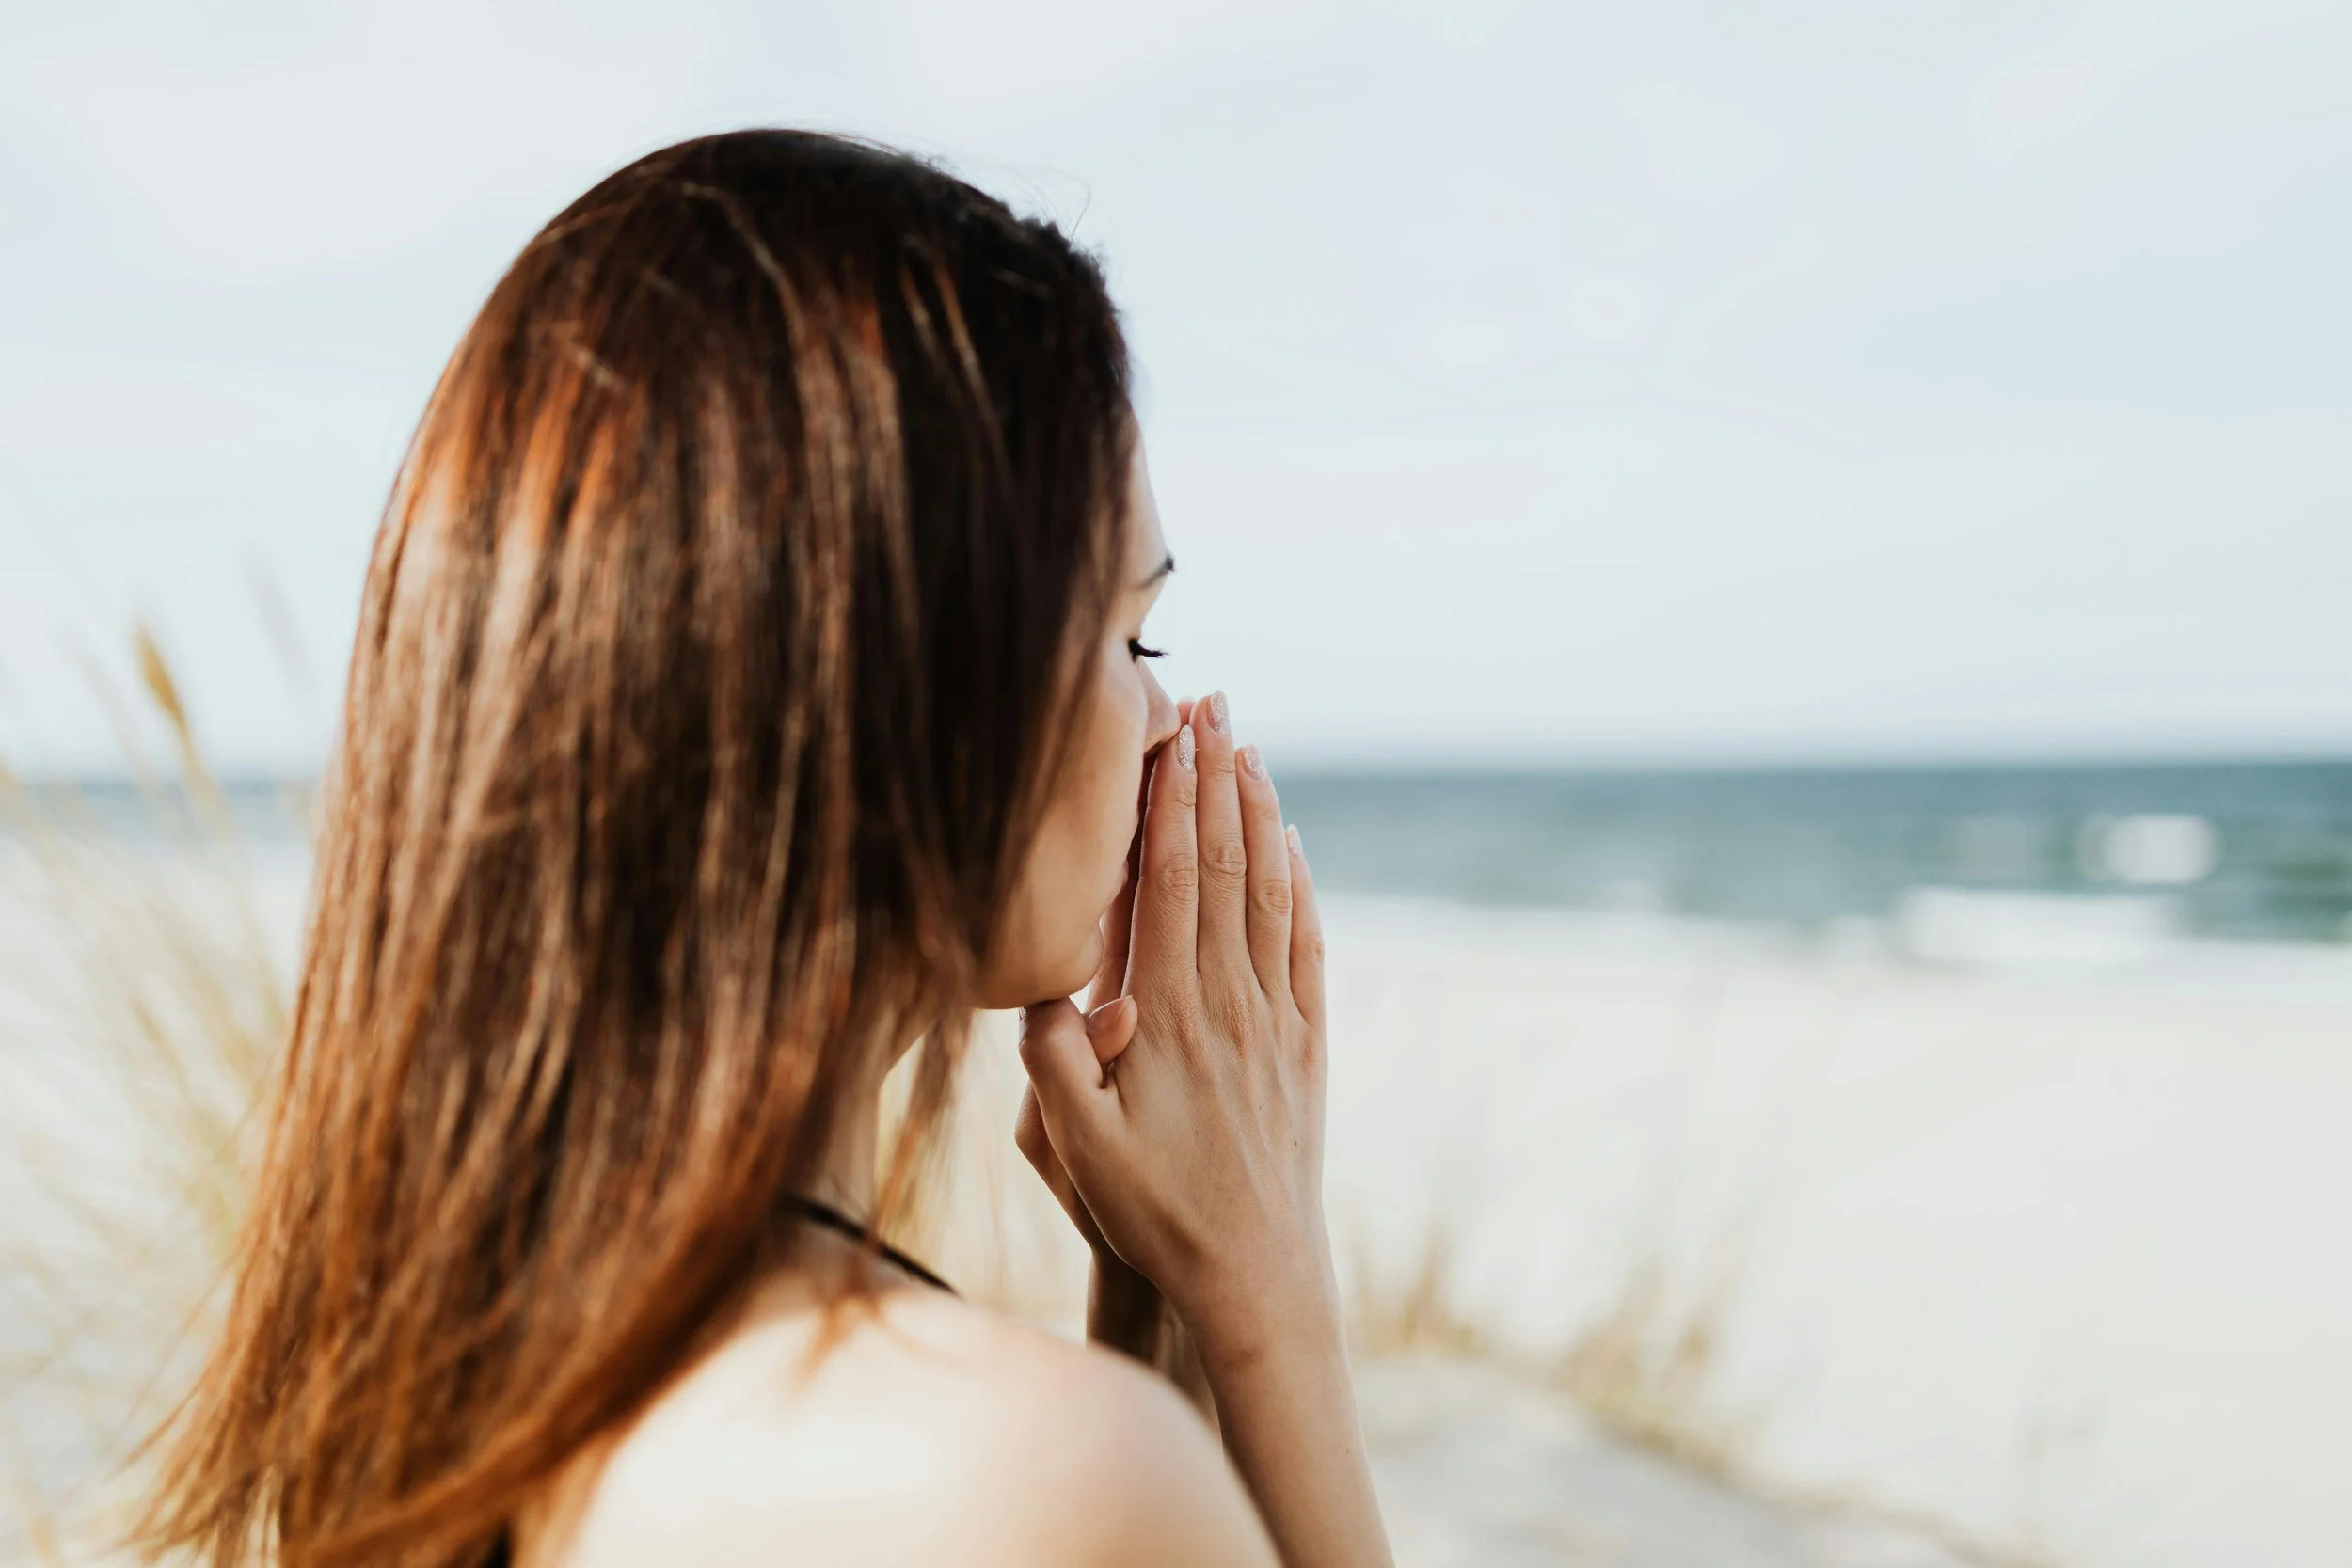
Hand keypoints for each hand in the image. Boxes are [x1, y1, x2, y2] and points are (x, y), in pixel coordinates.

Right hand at [1020, 690, 1330, 1358]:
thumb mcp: (1076, 1147)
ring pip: (1269, 895)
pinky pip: (1305, 948)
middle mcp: (1230, 1004)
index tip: (1170, 736)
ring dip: (1259, 814)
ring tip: (1250, 746)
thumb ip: (1051, 1063)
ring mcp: (1275, 1022)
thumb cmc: (1152, 1213)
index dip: (1171, 804)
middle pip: (1226, 867)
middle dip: (1218, 779)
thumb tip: (1037, 984)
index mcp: (1167, 1016)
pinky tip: (1293, 846)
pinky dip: (1300, 887)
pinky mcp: (1305, 1048)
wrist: (1254, 1275)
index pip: (1172, 884)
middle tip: (1214, 703)